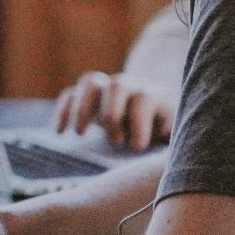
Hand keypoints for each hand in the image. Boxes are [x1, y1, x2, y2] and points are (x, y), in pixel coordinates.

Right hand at [52, 70, 176, 150]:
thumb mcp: (175, 134)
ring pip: (90, 82)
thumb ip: (173, 140)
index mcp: (153, 96)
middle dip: (112, 113)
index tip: (137, 146)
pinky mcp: (88, 96)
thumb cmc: (166, 128)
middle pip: (117, 85)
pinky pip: (71, 94)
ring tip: (80, 135)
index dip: (139, 122)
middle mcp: (129, 87)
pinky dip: (63, 110)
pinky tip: (60, 132)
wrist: (154, 104)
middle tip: (115, 141)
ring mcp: (106, 88)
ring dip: (83, 108)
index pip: (144, 100)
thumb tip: (171, 152)